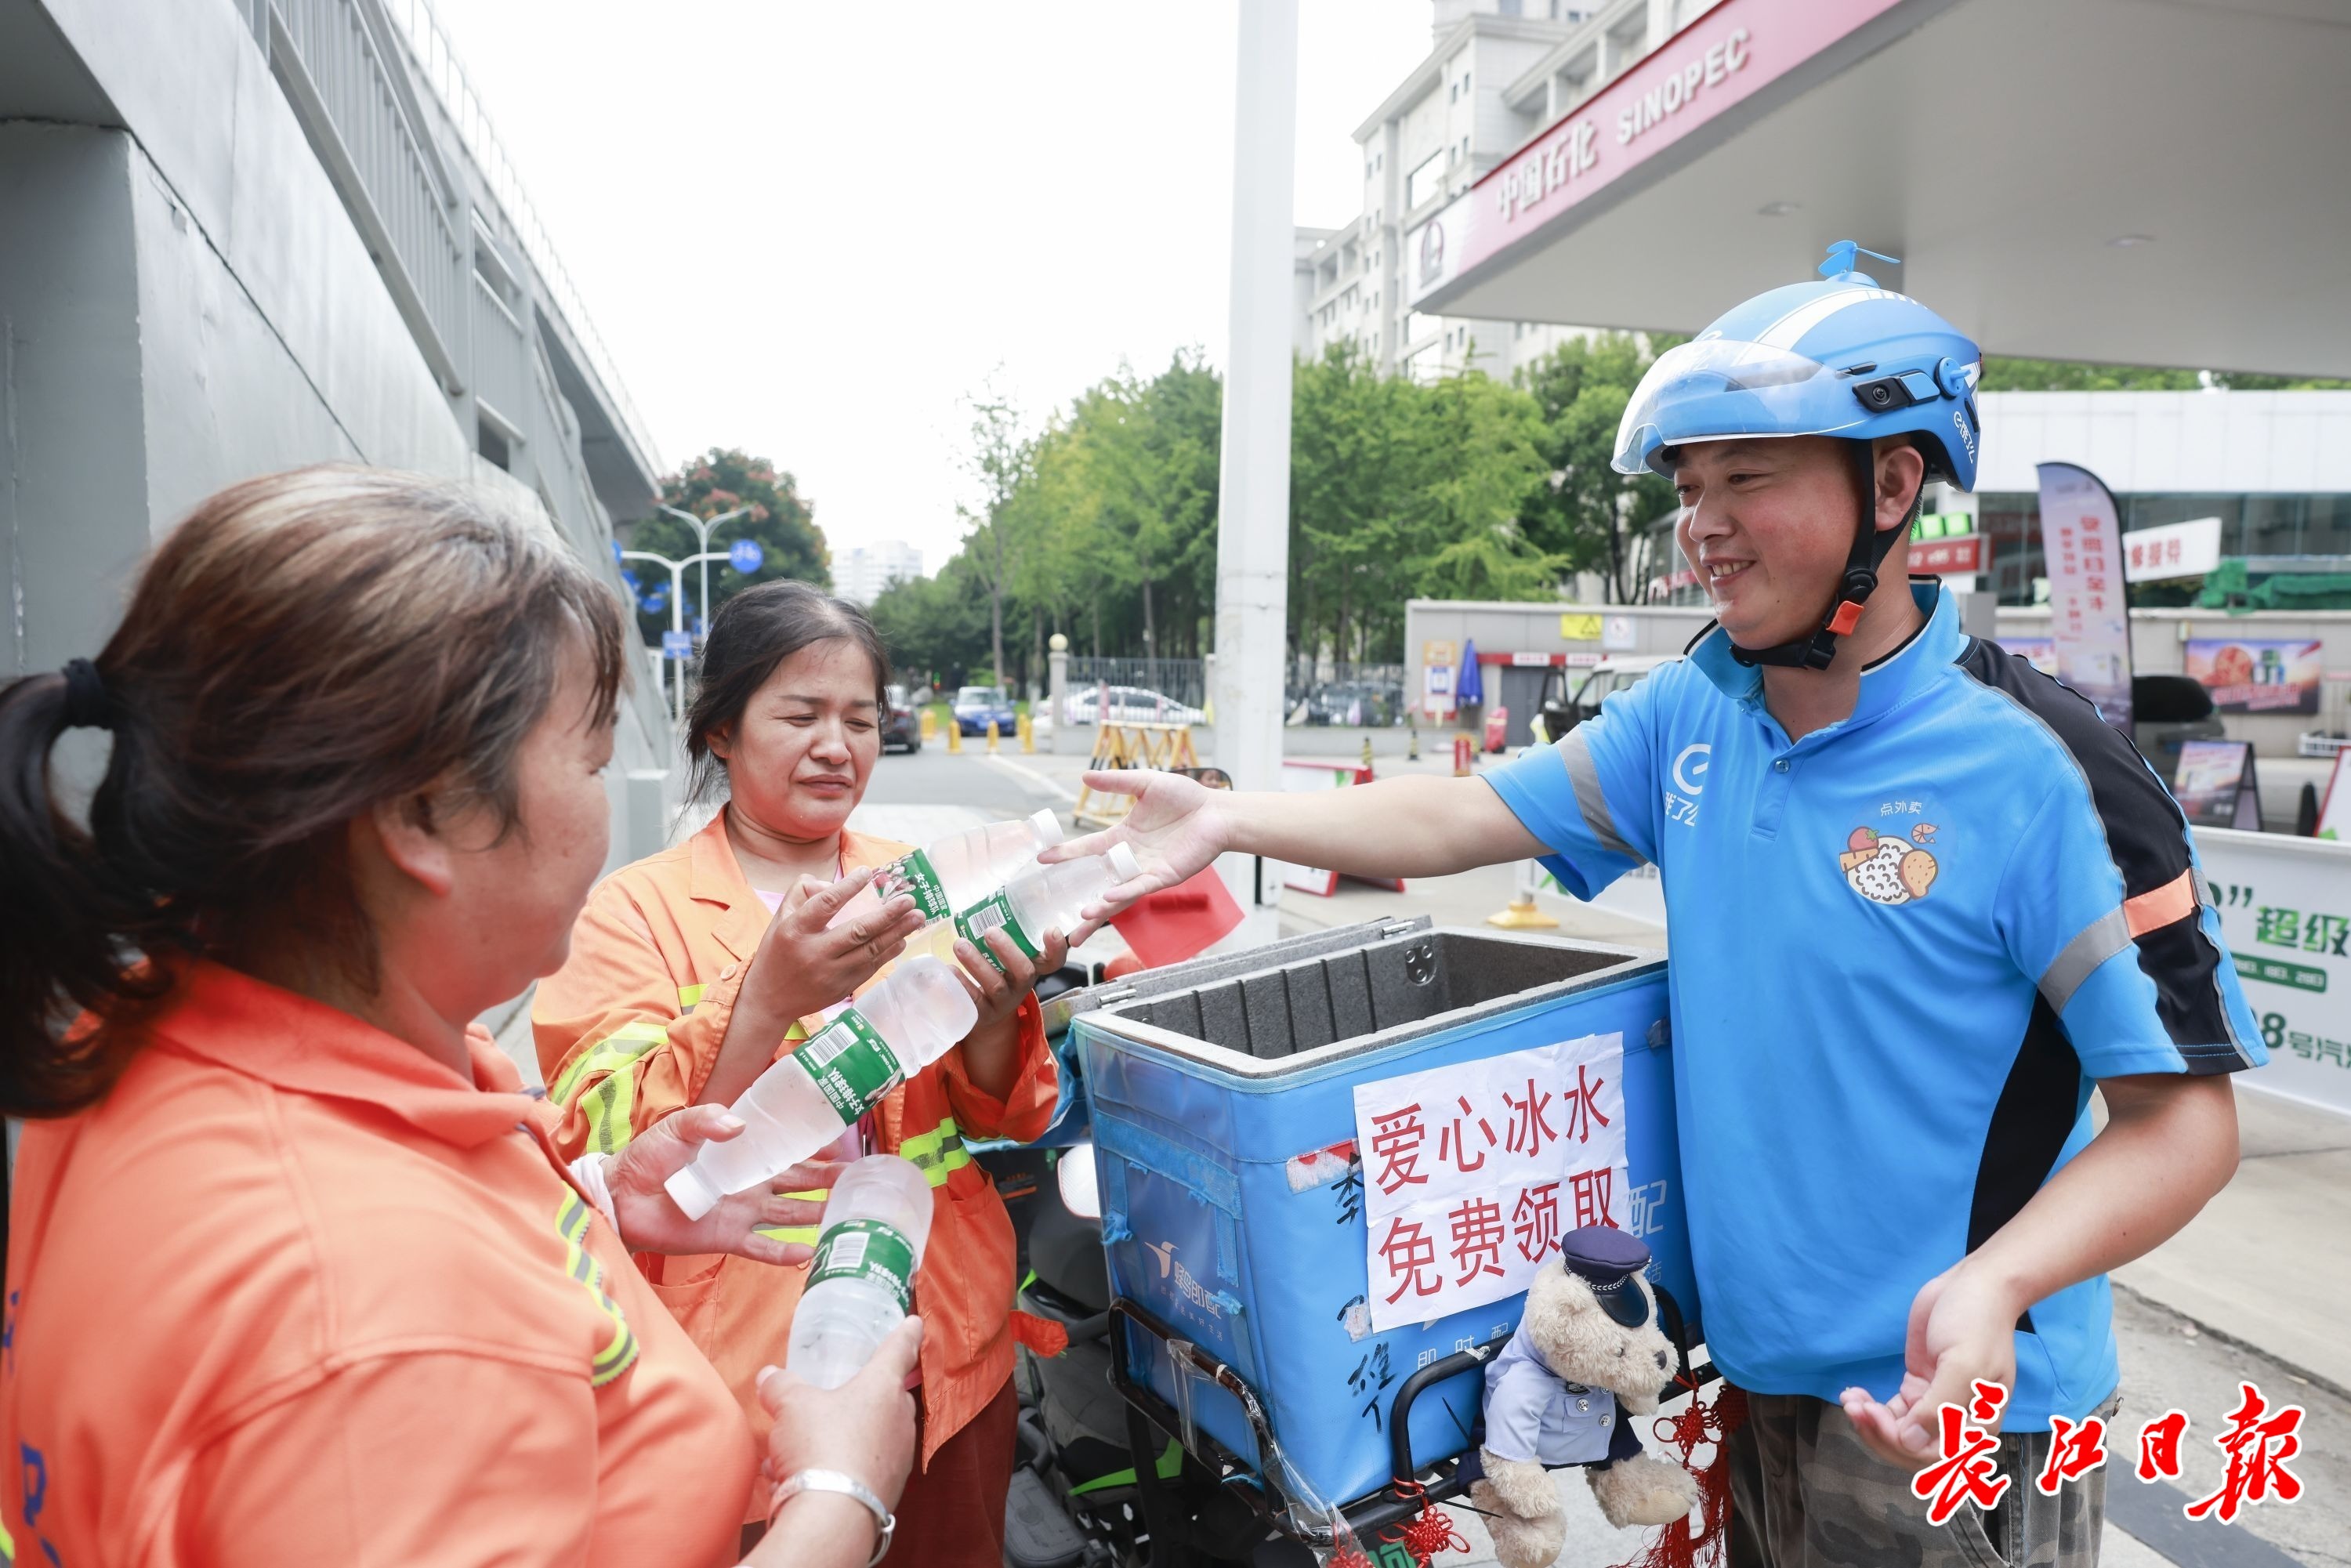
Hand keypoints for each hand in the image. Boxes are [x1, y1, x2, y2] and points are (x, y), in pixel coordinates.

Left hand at [605, 1105, 844, 1264]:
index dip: (817, 1149)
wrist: (621, 1196)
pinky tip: (809, 1254)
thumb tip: (739, 1126)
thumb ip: (707, 1120)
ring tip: (847, 1215)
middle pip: (799, 1184)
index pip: (789, 1151)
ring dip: (817, 1215)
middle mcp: (750, 1185)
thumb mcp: (677, 1126)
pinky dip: (785, 1253)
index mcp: (742, 1155)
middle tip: (861, 1181)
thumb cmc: (648, 1157)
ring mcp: (741, 1212)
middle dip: (829, 1182)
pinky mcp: (727, 1237)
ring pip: (790, 1215)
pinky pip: (762, 1246)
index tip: (845, 1147)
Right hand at [743, 866, 926, 1026]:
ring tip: (917, 917)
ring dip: (897, 933)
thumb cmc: (777, 952)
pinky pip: (871, 967)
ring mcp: (831, 974)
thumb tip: (833, 882)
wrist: (770, 1000)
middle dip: (888, 914)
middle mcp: (815, 953)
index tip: (868, 872)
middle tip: (910, 899)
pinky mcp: (842, 988)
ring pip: (871, 951)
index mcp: (796, 930)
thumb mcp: (780, 918)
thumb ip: (802, 892)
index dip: (848, 887)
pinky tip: (902, 939)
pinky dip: (889, 952)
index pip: (826, 904)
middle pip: (858, 931)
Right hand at [758, 1316, 922, 1512]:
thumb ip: (781, 1386)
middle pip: (890, 1398)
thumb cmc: (821, 1446)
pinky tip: (801, 1477)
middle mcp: (899, 1420)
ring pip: (872, 1437)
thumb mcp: (791, 1406)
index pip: (899, 1350)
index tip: (915, 1323)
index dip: (906, 1333)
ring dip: (843, 1438)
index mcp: (883, 1387)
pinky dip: (836, 1469)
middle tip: (844, 1395)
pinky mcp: (887, 1490)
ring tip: (802, 1447)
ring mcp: (897, 1458)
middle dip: (868, 1396)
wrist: (833, 1515)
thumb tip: (769, 1377)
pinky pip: (861, 1469)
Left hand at [950, 924, 1071, 1038]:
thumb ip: (1008, 932)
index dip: (1056, 947)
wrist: (986, 1013)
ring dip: (978, 964)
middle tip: (990, 931)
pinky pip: (973, 1001)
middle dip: (1008, 951)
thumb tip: (993, 898)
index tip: (1051, 929)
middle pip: (1024, 971)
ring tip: (960, 945)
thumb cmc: (997, 972)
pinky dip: (961, 983)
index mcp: (1032, 968)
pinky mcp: (983, 1014)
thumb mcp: (1008, 955)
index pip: (1054, 960)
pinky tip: (949, 969)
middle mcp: (1021, 986)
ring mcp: (1003, 1002)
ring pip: (996, 985)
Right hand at [1043, 770, 1228, 928]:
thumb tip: (1085, 777)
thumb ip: (1117, 783)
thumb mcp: (1145, 784)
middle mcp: (1130, 859)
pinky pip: (1140, 888)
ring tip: (1080, 918)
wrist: (1217, 811)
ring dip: (1099, 907)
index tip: (1043, 859)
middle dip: (1079, 902)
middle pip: (1098, 883)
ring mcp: (1146, 870)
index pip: (1088, 849)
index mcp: (1122, 838)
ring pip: (1118, 894)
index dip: (1066, 855)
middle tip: (1057, 920)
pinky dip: (1123, 893)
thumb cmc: (1184, 798)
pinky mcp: (1164, 876)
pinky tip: (1107, 899)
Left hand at [1838, 1260, 2021, 1465]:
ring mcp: (1936, 1404)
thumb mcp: (1963, 1364)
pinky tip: (1854, 1395)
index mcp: (1977, 1424)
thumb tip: (1908, 1442)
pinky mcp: (1919, 1387)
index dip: (1898, 1443)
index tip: (1873, 1415)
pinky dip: (1874, 1409)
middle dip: (1880, 1433)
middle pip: (1912, 1447)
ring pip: (1899, 1431)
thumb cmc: (1976, 1324)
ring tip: (1850, 1400)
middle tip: (1854, 1407)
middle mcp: (1957, 1421)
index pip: (1933, 1454)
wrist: (1975, 1285)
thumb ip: (1939, 1408)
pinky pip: (1895, 1411)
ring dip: (1872, 1422)